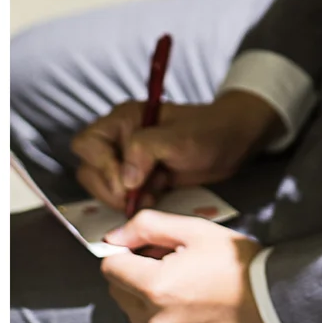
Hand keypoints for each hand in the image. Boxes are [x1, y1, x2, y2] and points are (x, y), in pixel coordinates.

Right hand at [71, 92, 279, 210]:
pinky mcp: (138, 179)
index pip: (87, 144)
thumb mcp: (179, 138)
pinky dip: (133, 202)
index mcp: (122, 120)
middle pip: (89, 169)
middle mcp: (118, 140)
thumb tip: (124, 179)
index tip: (127, 183)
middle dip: (110, 188)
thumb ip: (145, 150)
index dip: (101, 166)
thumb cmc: (208, 132)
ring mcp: (127, 161)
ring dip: (122, 197)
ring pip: (102, 186)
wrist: (233, 143)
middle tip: (137, 196)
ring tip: (152, 194)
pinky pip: (121, 196)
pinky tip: (157, 196)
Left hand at [99, 210, 275, 322]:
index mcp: (155, 285)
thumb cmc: (241, 264)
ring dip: (148, 303)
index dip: (127, 254)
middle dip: (137, 278)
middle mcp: (154, 319)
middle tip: (172, 269)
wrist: (277, 302)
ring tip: (185, 293)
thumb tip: (114, 235)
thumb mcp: (199, 231)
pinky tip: (189, 315)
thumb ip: (149, 226)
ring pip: (134, 317)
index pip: (111, 267)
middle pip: (119, 292)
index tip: (148, 253)